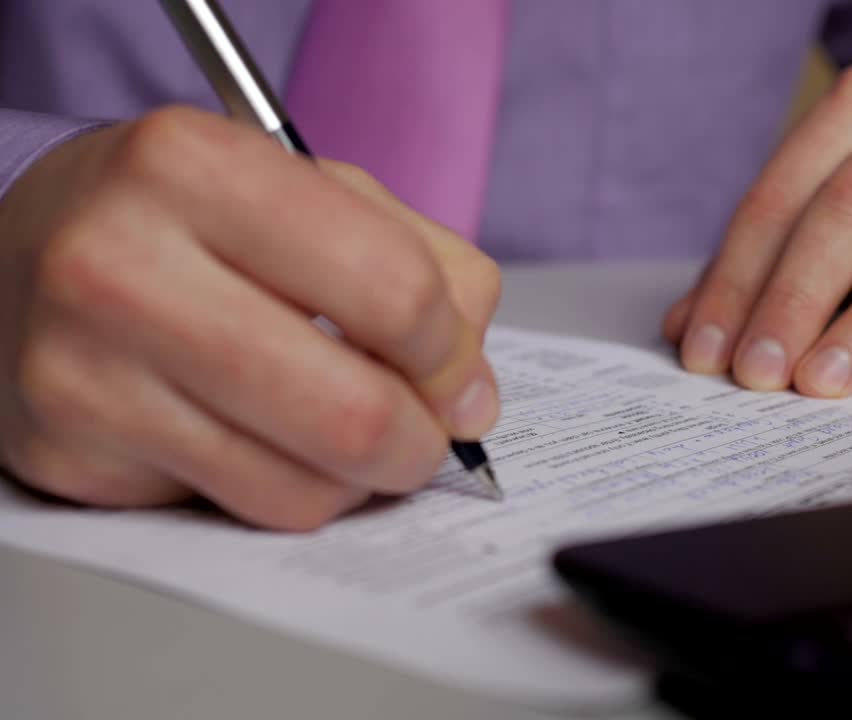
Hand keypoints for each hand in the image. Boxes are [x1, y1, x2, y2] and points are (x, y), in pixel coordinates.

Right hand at [0, 106, 501, 530]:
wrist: (14, 252)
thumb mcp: (312, 189)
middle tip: (426, 430)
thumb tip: (473, 392)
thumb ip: (427, 265)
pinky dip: (289, 488)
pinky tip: (268, 436)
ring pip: (302, 489)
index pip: (395, 292)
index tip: (453, 368)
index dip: (451, 351)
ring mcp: (84, 372)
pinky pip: (241, 510)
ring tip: (347, 428)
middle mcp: (120, 267)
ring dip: (360, 477)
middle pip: (351, 413)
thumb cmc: (184, 217)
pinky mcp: (67, 455)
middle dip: (422, 441)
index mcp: (197, 168)